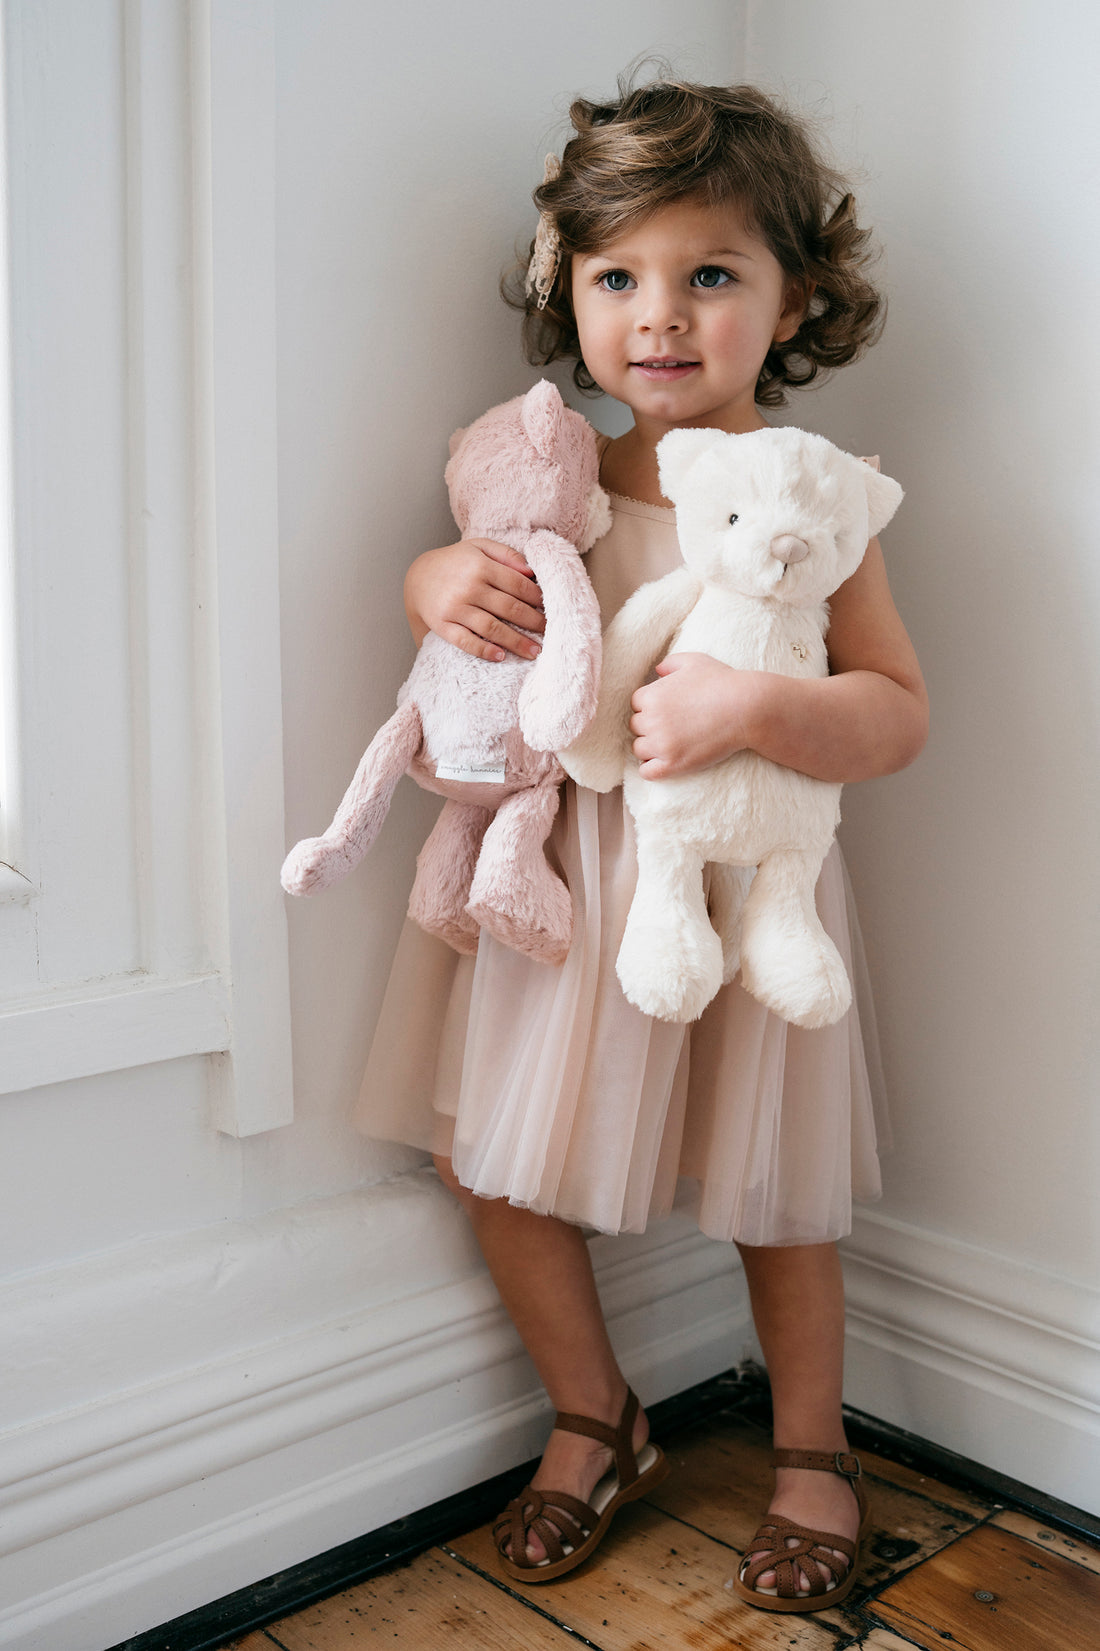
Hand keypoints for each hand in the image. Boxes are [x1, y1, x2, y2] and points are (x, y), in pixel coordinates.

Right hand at [404, 538, 544, 660]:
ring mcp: (454, 607)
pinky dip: (483, 650)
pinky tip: (500, 656)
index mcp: (481, 565)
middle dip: (534, 623)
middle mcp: (469, 586)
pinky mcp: (442, 625)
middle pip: (510, 608)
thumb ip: (506, 554)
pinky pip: (465, 641)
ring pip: (492, 627)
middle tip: (551, 633)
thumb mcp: (479, 547)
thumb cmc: (455, 562)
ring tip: (534, 652)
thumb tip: (532, 572)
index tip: (552, 610)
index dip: (538, 599)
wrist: (418, 577)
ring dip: (516, 642)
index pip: (518, 585)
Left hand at [629, 654, 763, 778]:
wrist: (747, 708)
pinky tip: (665, 762)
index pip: (636, 703)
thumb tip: (657, 671)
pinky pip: (647, 772)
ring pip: (639, 749)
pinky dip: (652, 768)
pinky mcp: (673, 764)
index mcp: (652, 694)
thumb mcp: (694, 661)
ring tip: (671, 744)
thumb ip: (670, 663)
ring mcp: (661, 744)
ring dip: (651, 747)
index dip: (651, 706)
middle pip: (636, 726)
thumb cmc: (722, 682)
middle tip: (673, 726)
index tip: (668, 709)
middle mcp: (651, 720)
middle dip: (650, 725)